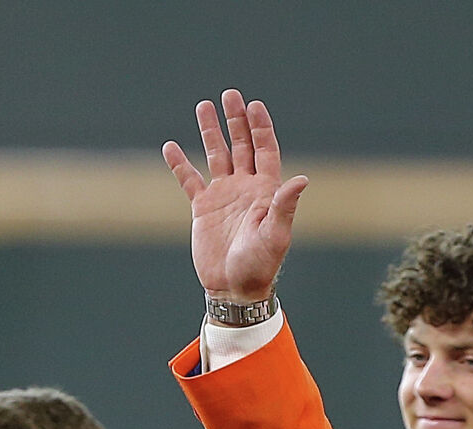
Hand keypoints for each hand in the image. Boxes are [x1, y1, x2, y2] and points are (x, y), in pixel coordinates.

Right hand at [162, 91, 308, 302]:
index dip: (261, 128)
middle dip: (236, 121)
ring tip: (203, 106)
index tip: (254, 105)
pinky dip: (180, 164)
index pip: (265, 151)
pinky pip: (189, 180)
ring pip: (216, 156)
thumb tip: (302, 179)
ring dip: (211, 132)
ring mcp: (223, 196)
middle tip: (230, 94)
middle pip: (241, 146)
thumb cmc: (260, 266)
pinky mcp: (203, 209)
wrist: (235, 290)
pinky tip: (171, 147)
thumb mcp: (275, 235)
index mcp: (265, 192)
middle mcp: (245, 188)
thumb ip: (285, 205)